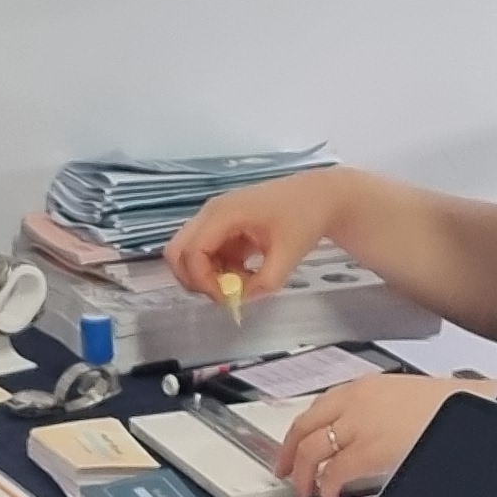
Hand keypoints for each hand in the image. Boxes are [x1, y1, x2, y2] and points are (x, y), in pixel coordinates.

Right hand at [166, 170, 356, 301]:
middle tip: (223, 294)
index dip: (203, 281)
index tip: (228, 298)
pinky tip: (245, 273)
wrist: (319, 196)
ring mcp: (215, 219)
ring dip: (207, 276)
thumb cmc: (305, 218)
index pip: (192, 252)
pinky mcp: (223, 227)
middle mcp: (211, 213)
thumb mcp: (290, 254)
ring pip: (189, 254)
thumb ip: (265, 282)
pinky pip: (206, 254)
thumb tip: (241, 300)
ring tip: (241, 282)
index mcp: (223, 214)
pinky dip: (218, 270)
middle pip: (177, 252)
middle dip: (194, 280)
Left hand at [274, 369, 457, 496]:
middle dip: (288, 452)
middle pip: (305, 427)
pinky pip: (334, 471)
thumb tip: (359, 436)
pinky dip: (326, 486)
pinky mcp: (369, 450)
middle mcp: (354, 402)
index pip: (316, 408)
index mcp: (362, 387)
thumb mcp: (399, 398)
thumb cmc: (441, 405)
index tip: (291, 445)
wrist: (462, 407)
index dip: (298, 432)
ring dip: (303, 473)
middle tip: (284, 470)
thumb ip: (373, 412)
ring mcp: (359, 425)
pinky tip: (328, 494)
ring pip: (311, 450)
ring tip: (304, 488)